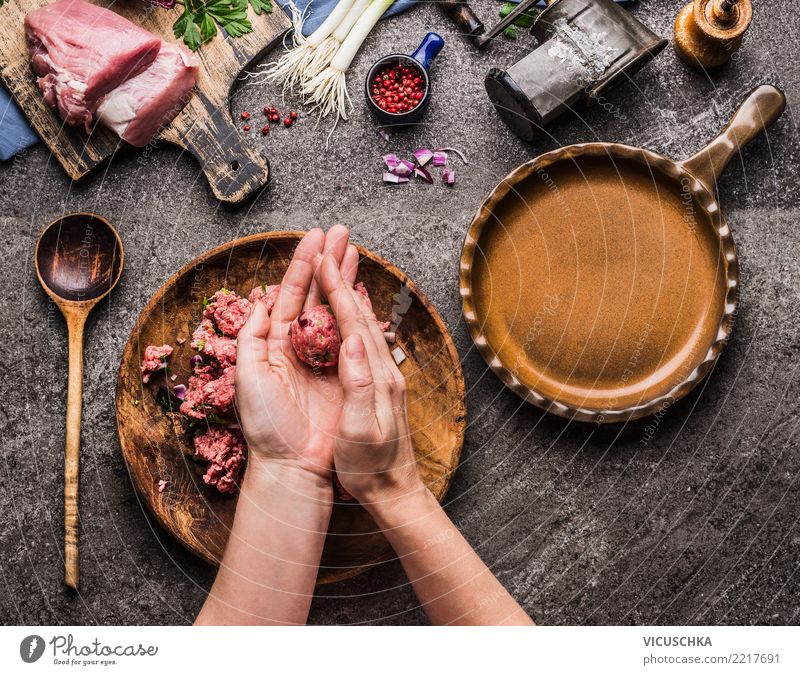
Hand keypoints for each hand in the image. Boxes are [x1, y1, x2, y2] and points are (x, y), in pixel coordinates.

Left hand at [234, 226, 358, 479]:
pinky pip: (354, 335)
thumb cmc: (266, 425)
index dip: (303, 264)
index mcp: (276, 342)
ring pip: (337, 308)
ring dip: (345, 277)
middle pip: (317, 293)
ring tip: (355, 249)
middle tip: (342, 231)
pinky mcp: (347, 373)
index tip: (315, 237)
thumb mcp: (248, 376)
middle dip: (328, 261)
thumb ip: (252, 336)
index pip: (292, 293)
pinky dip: (359, 311)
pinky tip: (365, 290)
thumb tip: (262, 301)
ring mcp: (327, 357)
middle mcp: (302, 344)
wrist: (294, 465)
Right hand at [316, 252, 422, 506]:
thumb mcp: (359, 430)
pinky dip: (355, 317)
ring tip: (342, 266)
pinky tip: (353, 312)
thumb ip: (359, 384)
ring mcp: (383, 376)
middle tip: (332, 244)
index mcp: (375, 376)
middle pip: (361, 314)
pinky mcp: (380, 385)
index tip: (321, 256)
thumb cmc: (371, 468)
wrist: (395, 492)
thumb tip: (353, 341)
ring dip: (351, 291)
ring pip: (365, 323)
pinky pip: (364, 340)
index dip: (336, 288)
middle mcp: (383, 369)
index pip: (352, 322)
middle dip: (344, 277)